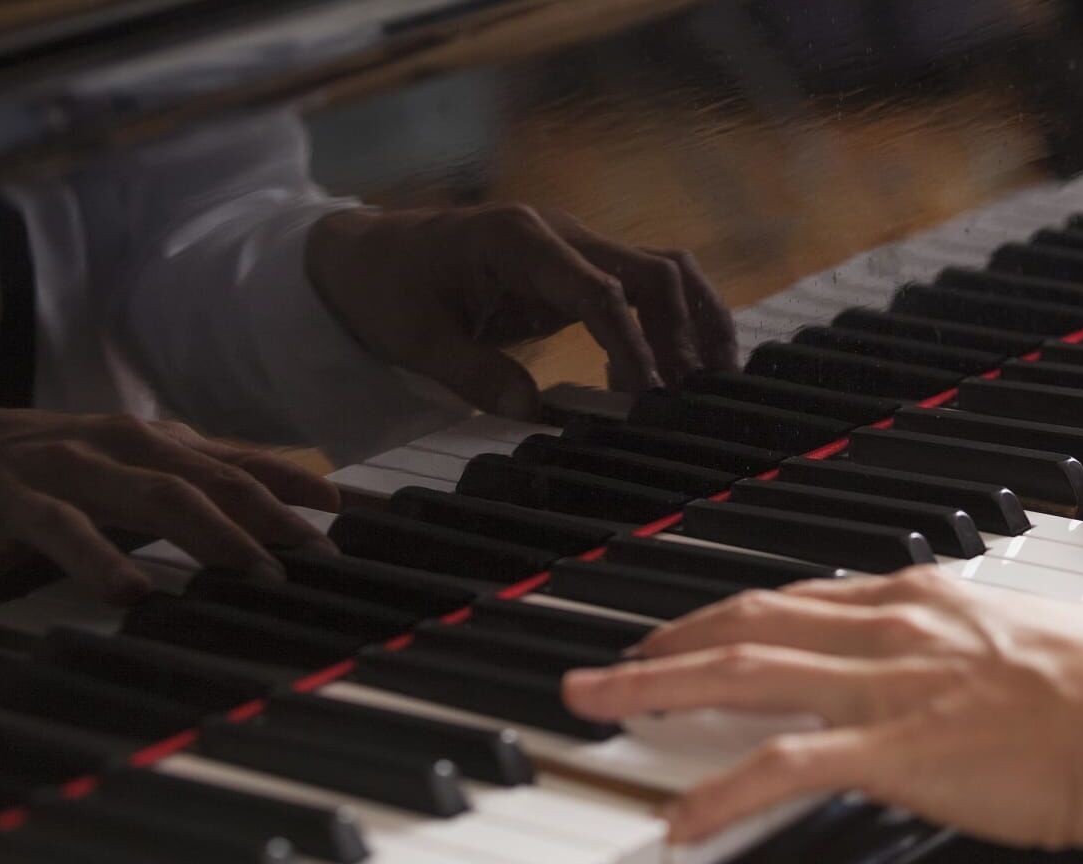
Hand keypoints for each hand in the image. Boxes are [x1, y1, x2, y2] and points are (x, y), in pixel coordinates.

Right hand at [0, 400, 340, 639]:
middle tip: (263, 578)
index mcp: (134, 444)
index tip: (323, 545)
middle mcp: (81, 460)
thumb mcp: (152, 452)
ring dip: (94, 557)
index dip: (273, 507)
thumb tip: (326, 495)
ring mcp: (17, 493)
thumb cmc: (71, 456)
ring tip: (130, 594)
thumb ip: (232, 471)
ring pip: (59, 523)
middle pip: (157, 493)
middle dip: (216, 534)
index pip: (218, 474)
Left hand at [306, 204, 737, 415]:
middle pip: (653, 271)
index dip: (632, 344)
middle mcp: (559, 234)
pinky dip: (675, 324)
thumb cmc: (388, 290)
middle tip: (689, 401)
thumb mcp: (412, 337)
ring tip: (711, 385)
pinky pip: (645, 288)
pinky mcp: (581, 272)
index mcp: (517, 239)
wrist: (372, 256)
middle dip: (683, 334)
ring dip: (695, 323)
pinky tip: (684, 371)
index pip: (599, 289)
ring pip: (664, 272)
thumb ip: (471, 372)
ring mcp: (576, 249)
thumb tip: (529, 411)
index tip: (647, 397)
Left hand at [562, 569, 1082, 848]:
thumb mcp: (1063, 633)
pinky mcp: (897, 748)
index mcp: (925, 600)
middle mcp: (892, 627)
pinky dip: (719, 792)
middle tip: (604, 664)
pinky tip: (678, 819)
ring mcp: (888, 685)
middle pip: (746, 624)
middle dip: (663, 642)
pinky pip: (784, 766)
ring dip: (653, 688)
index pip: (798, 600)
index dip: (729, 619)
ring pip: (740, 674)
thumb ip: (1021, 635)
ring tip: (594, 707)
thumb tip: (1044, 639)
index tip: (689, 634)